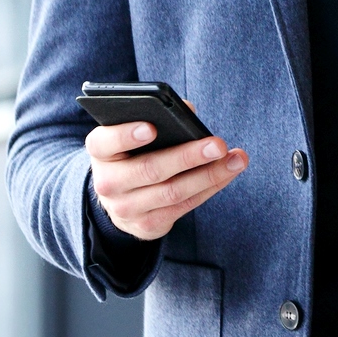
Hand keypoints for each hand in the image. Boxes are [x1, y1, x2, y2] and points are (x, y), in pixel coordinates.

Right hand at [87, 113, 247, 241]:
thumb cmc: (136, 152)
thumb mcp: (135, 134)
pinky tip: (228, 173)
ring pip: (172, 192)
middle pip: (150, 169)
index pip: (105, 142)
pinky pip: (184, 207)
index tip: (151, 128)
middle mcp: (107, 182)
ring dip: (210, 175)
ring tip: (236, 159)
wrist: (121, 196)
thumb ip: (158, 118)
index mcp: (101, 152)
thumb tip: (189, 111)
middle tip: (218, 144)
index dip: (125, 135)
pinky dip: (210, 188)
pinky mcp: (146, 225)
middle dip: (188, 157)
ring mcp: (125, 208)